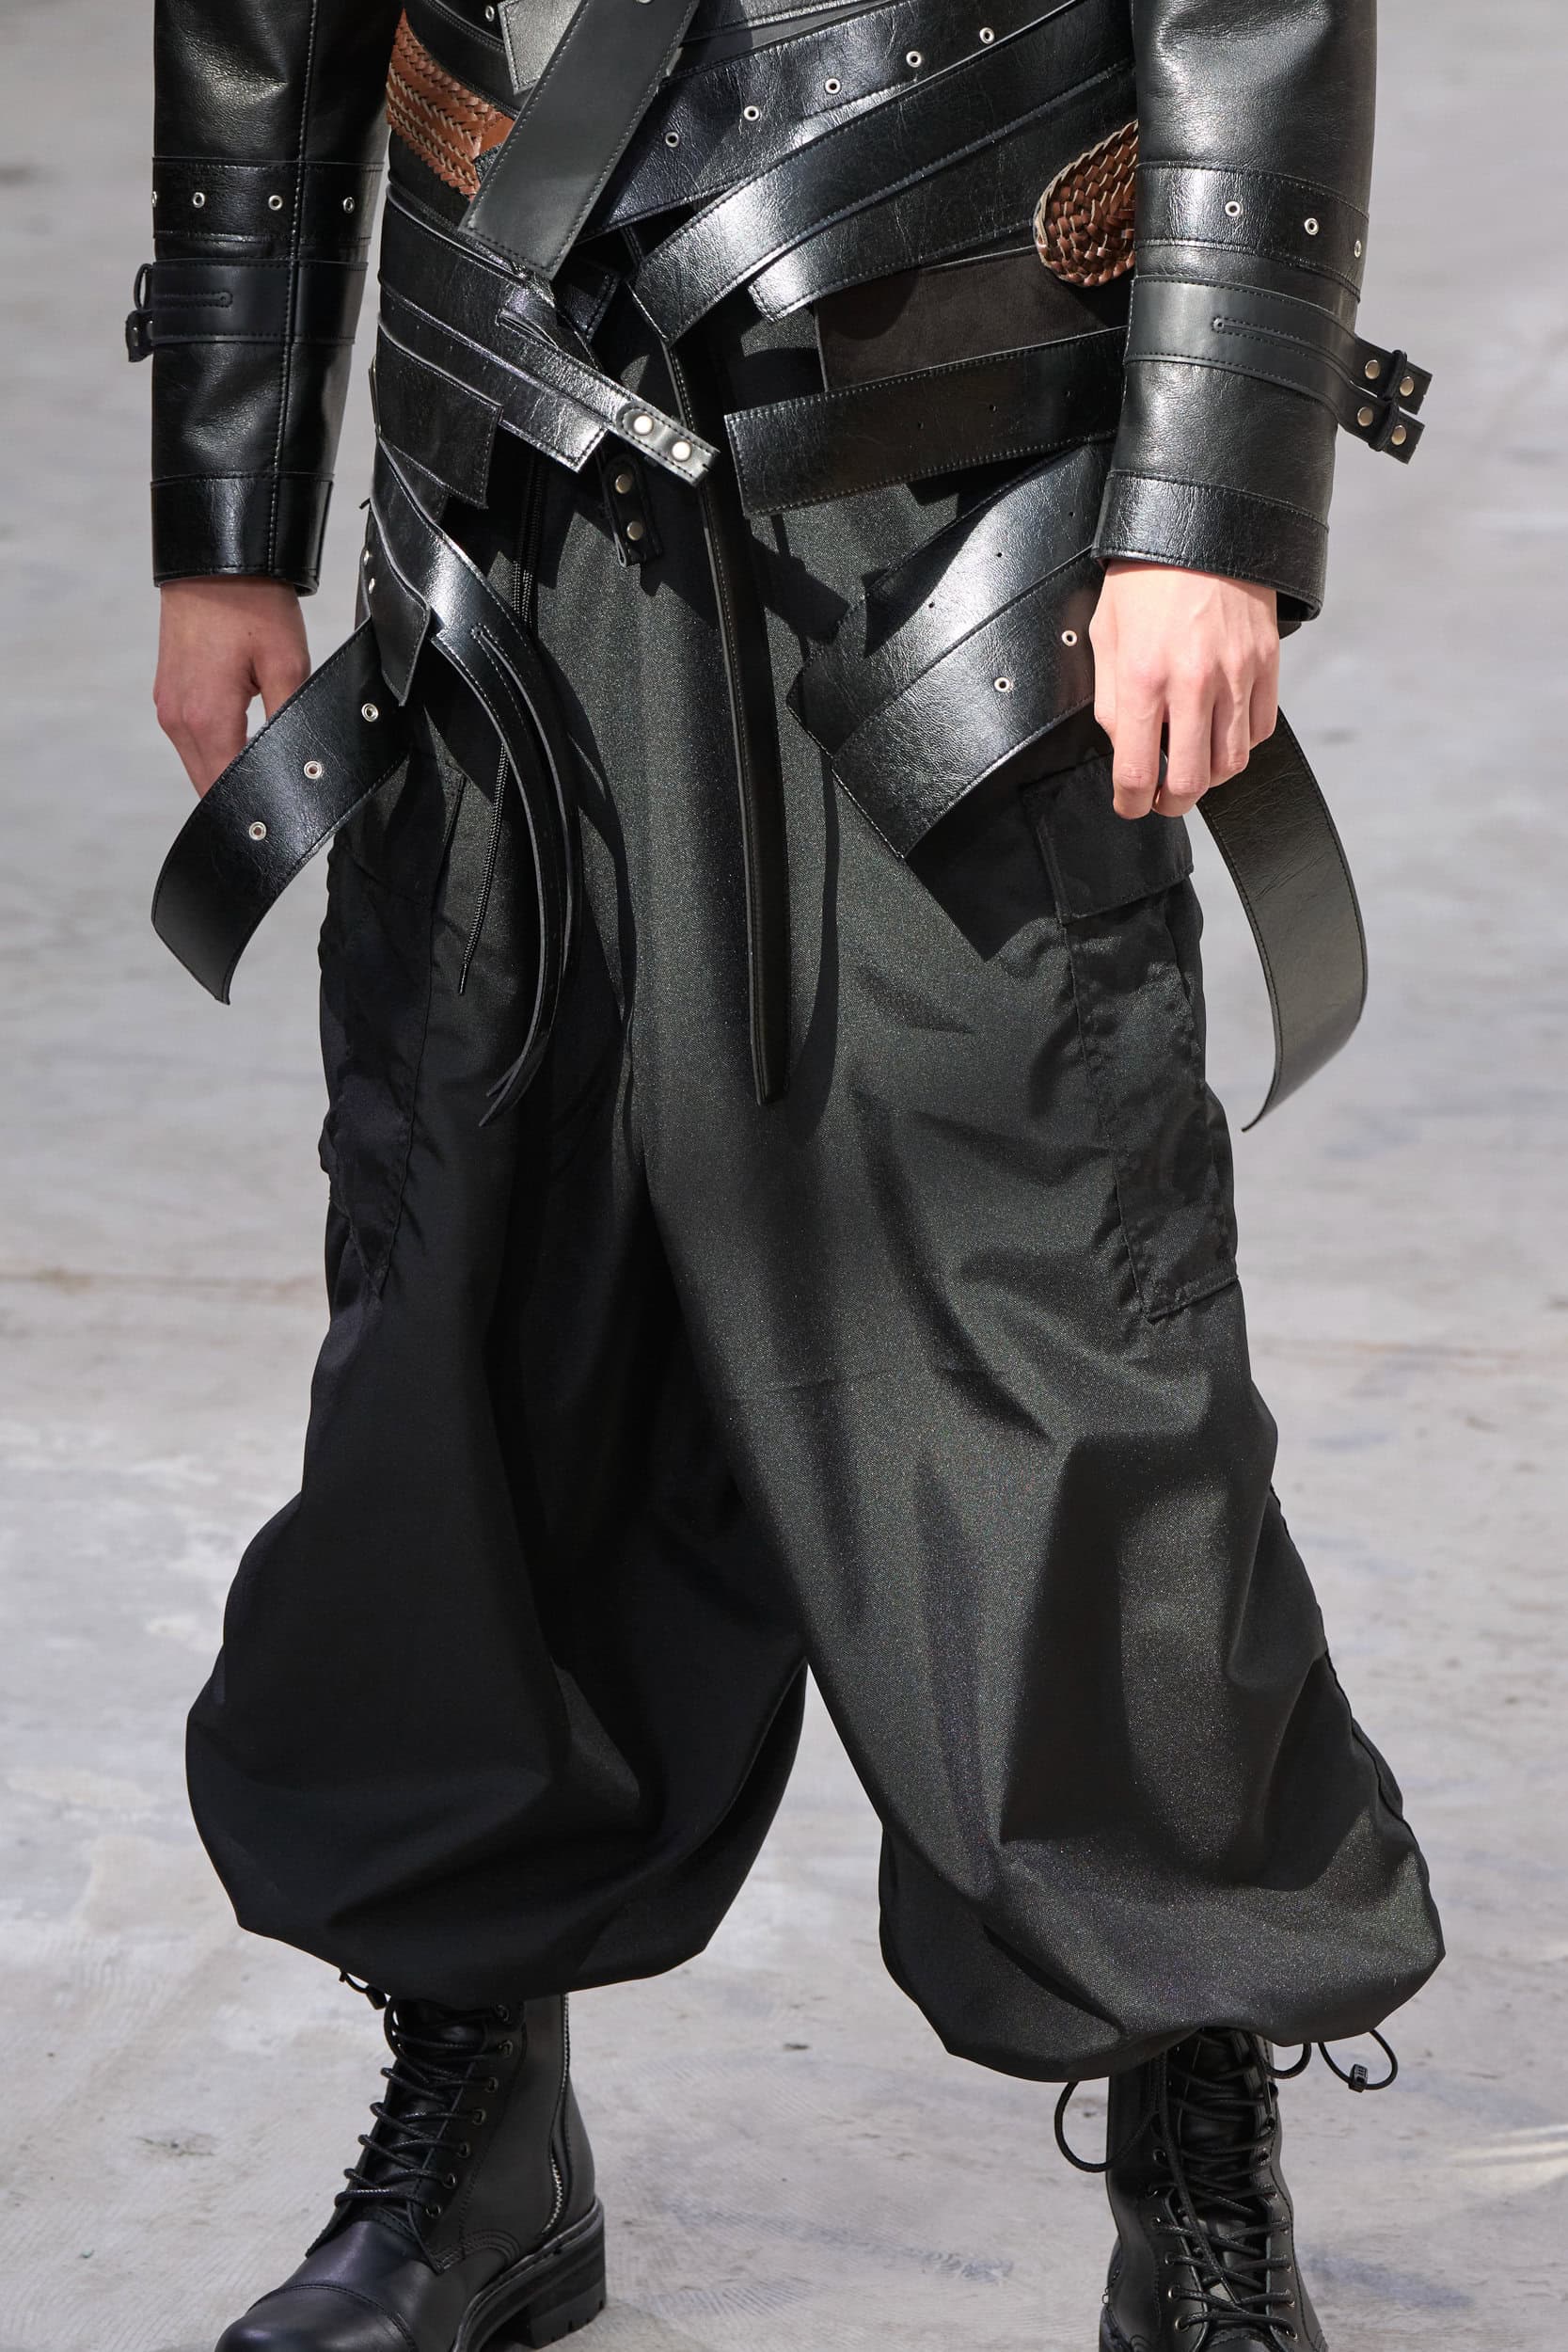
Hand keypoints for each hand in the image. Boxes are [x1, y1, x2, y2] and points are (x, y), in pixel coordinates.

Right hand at [154, 577, 310, 793]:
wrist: (215, 561)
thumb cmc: (251, 605)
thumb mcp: (288, 665)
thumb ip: (290, 722)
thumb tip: (299, 764)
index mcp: (206, 718)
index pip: (226, 789)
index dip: (255, 806)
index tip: (281, 818)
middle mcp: (178, 719)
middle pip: (207, 784)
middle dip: (240, 796)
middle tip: (279, 802)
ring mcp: (168, 706)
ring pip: (198, 764)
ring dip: (226, 772)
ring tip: (264, 773)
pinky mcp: (168, 693)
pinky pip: (191, 739)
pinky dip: (215, 749)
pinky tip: (242, 744)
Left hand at [1088, 560, 1279, 820]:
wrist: (1201, 522)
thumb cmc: (1144, 575)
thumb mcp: (1106, 633)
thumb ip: (1111, 699)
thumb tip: (1124, 748)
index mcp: (1144, 677)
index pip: (1138, 772)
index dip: (1131, 803)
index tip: (1129, 805)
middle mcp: (1193, 683)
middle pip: (1192, 781)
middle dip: (1172, 803)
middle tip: (1161, 799)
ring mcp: (1236, 675)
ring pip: (1231, 763)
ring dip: (1209, 778)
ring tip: (1191, 767)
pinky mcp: (1266, 663)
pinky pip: (1259, 729)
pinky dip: (1240, 744)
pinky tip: (1220, 733)